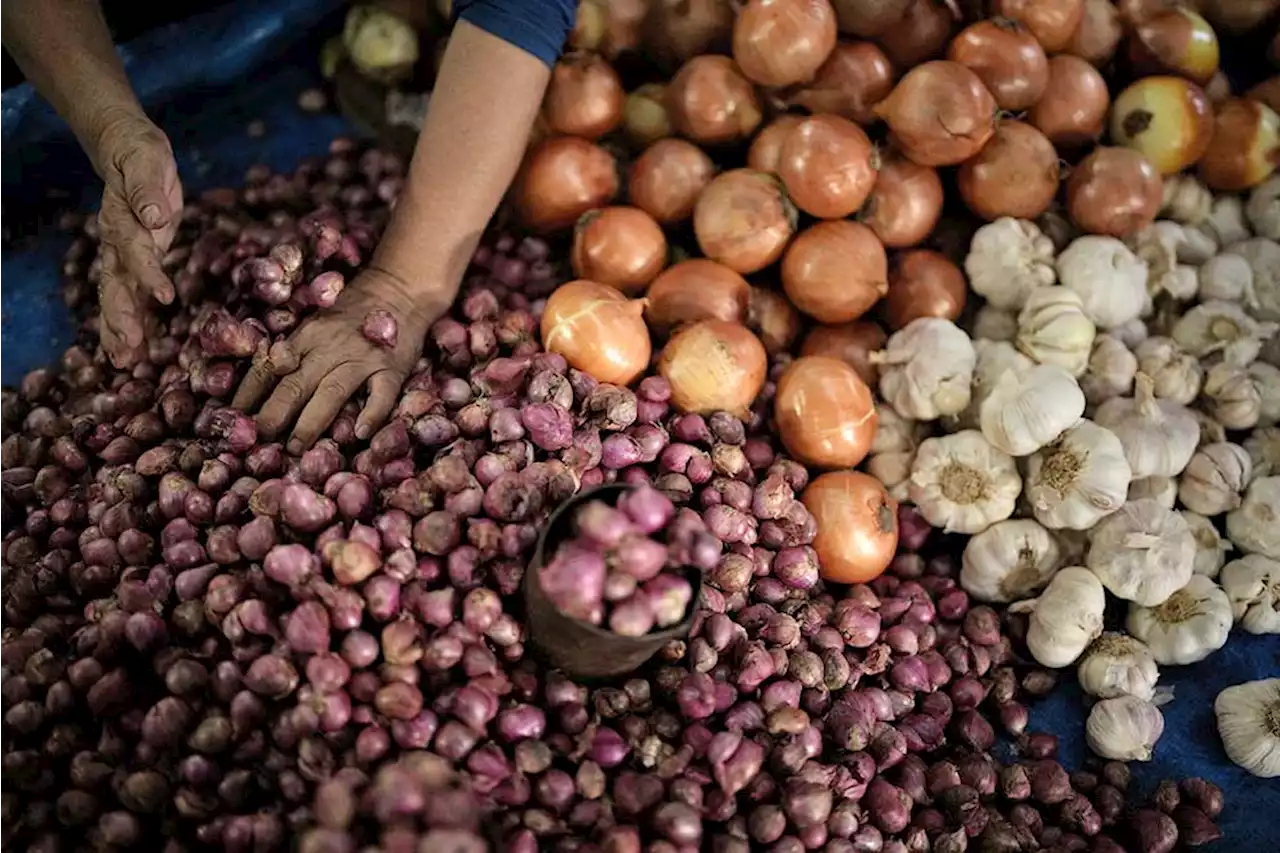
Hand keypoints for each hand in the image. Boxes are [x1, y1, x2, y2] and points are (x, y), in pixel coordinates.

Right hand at [93, 112, 182, 367]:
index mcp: (122, 220)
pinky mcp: (130, 263)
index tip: (164, 296)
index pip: (135, 251)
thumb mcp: (148, 162)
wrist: (126, 153)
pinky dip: (127, 324)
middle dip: (121, 318)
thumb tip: (154, 216)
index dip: (148, 273)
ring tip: (124, 363)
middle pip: (114, 285)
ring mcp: (119, 256)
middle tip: (128, 350)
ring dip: (118, 330)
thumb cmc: (142, 157)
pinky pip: (126, 297)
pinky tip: (131, 353)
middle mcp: (115, 244)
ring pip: (115, 298)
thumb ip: (148, 189)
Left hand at [232, 267, 445, 452]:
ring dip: (311, 422)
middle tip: (258, 439)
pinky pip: (381, 395)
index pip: (270, 367)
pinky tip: (360, 435)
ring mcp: (362, 359)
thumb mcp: (317, 322)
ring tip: (296, 448)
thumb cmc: (354, 310)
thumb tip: (265, 386)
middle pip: (295, 384)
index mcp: (306, 335)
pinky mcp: (391, 369)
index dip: (249, 393)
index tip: (234, 417)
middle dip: (273, 414)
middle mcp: (330, 347)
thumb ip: (297, 349)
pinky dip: (371, 415)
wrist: (400, 288)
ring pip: (331, 393)